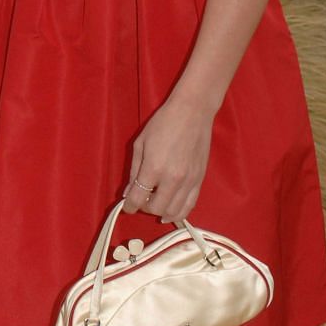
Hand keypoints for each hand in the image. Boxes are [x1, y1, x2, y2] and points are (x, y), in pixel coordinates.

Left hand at [123, 97, 214, 223]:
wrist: (192, 113)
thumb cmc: (162, 124)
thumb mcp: (140, 144)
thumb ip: (134, 171)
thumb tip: (128, 192)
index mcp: (154, 168)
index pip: (138, 198)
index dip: (129, 206)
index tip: (126, 207)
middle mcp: (172, 179)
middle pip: (156, 208)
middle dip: (144, 208)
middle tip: (140, 200)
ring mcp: (189, 181)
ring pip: (174, 211)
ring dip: (161, 212)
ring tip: (155, 206)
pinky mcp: (200, 180)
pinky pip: (190, 205)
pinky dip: (179, 212)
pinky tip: (171, 211)